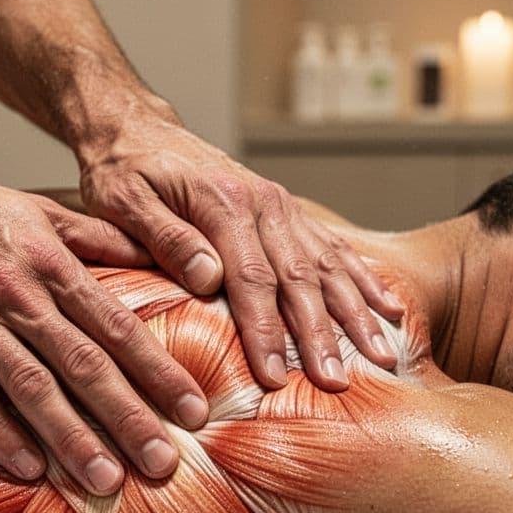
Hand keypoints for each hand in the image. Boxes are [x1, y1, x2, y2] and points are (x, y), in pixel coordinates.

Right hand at [0, 162, 208, 495]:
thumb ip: (96, 237)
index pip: (116, 325)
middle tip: (164, 462)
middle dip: (128, 416)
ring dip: (70, 436)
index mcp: (50, 263)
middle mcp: (16, 294)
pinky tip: (28, 468)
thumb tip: (156, 257)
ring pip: (30, 386)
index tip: (193, 409)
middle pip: (83, 363)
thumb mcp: (37, 209)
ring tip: (106, 480)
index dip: (157, 369)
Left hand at [78, 114, 404, 391]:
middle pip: (300, 278)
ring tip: (382, 357)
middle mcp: (263, 204)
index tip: (274, 375)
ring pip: (328, 267)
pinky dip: (365, 282)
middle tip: (336, 383)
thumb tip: (207, 278)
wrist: (139, 129)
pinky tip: (389, 310)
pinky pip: (336, 250)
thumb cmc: (124, 171)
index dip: (265, 330)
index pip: (250, 278)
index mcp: (223, 203)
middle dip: (322, 335)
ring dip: (357, 314)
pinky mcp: (289, 214)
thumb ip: (164, 238)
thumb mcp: (123, 200)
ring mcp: (282, 208)